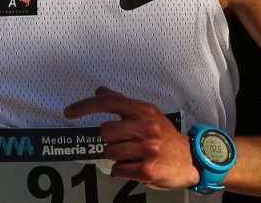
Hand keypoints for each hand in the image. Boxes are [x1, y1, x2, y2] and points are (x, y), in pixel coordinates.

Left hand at [63, 86, 197, 190]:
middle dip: (109, 139)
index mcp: (144, 111)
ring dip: (117, 156)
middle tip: (123, 142)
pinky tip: (136, 166)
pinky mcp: (147, 170)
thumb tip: (100, 90)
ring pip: (109, 152)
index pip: (108, 102)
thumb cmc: (166, 136)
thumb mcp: (148, 113)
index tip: (69, 112)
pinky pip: (117, 170)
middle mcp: (147, 127)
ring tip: (133, 155)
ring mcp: (147, 149)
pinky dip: (122, 170)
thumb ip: (122, 102)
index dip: (84, 106)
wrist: (191, 160)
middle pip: (104, 131)